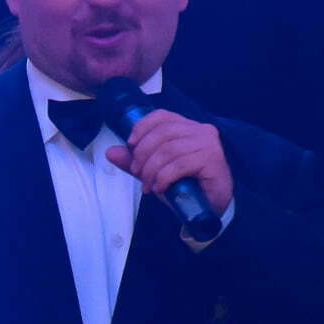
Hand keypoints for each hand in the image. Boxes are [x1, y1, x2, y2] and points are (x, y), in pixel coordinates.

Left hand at [107, 109, 233, 214]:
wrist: (209, 208)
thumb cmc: (184, 186)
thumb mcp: (154, 171)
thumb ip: (134, 161)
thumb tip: (110, 152)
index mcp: (187, 126)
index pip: (161, 116)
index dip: (142, 127)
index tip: (130, 145)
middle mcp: (201, 130)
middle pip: (162, 133)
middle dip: (142, 154)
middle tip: (137, 172)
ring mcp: (209, 144)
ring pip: (169, 150)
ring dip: (151, 169)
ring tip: (147, 185)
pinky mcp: (213, 160)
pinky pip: (179, 165)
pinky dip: (163, 178)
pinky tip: (160, 188)